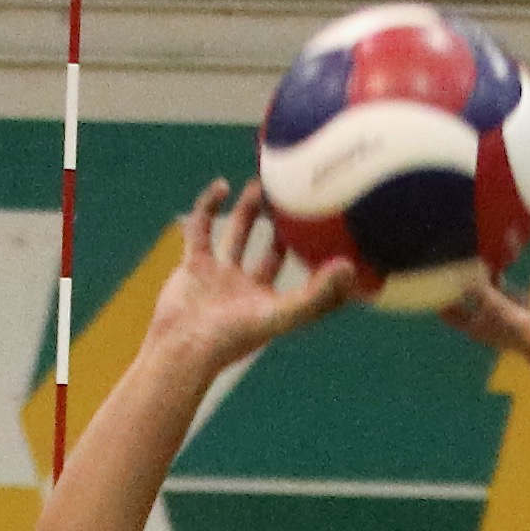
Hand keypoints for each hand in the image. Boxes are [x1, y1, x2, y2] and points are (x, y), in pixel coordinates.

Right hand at [143, 178, 374, 380]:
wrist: (181, 346)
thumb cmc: (231, 339)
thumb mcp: (281, 315)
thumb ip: (316, 294)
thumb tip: (349, 267)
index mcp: (269, 301)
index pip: (301, 275)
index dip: (316, 254)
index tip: (332, 227)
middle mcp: (245, 288)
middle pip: (270, 249)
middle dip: (282, 226)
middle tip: (296, 195)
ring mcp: (218, 276)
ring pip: (237, 234)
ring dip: (248, 209)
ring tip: (260, 184)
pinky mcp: (193, 265)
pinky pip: (201, 228)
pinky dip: (208, 206)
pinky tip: (222, 186)